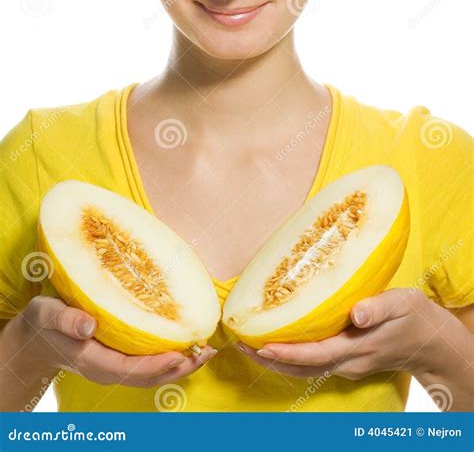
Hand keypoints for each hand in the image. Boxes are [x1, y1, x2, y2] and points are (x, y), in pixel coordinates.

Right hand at [18, 296, 216, 387]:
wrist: (36, 337)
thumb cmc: (43, 322)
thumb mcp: (47, 314)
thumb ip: (66, 320)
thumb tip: (89, 325)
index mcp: (91, 360)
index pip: (130, 369)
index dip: (157, 365)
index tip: (181, 355)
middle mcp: (106, 369)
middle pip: (148, 377)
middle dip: (179, 368)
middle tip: (206, 352)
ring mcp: (114, 368)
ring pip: (151, 375)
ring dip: (180, 366)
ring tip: (206, 351)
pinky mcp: (119, 360)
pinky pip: (148, 366)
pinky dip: (170, 359)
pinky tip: (187, 346)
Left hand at [235, 288, 438, 379]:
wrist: (432, 342)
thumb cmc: (415, 316)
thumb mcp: (402, 303)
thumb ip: (378, 308)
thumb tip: (355, 314)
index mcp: (357, 348)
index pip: (315, 355)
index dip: (287, 352)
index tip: (261, 344)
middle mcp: (348, 362)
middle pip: (302, 368)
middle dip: (270, 359)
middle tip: (240, 345)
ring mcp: (347, 365)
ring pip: (305, 370)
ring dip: (276, 360)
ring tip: (248, 346)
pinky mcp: (346, 361)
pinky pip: (312, 364)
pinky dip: (290, 358)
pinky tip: (276, 344)